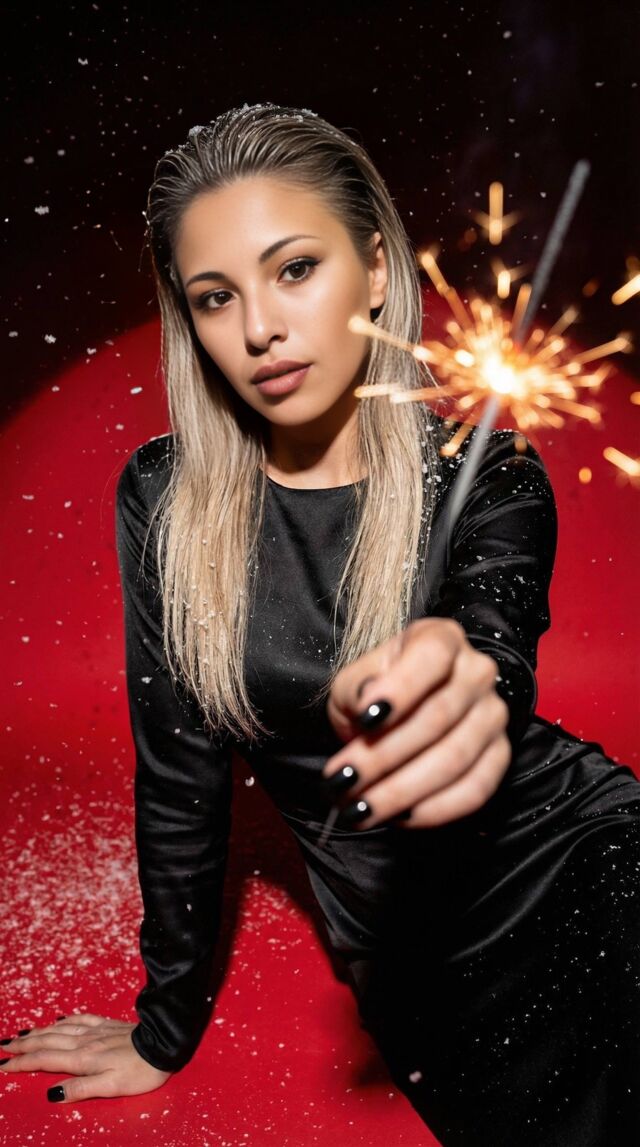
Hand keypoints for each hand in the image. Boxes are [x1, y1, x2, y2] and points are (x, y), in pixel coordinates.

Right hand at [0, 1013, 170, 1102]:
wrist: (165, 1044)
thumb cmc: (140, 1071)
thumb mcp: (110, 1087)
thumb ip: (81, 1088)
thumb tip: (52, 1093)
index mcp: (82, 1059)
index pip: (44, 1061)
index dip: (21, 1063)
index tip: (2, 1064)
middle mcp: (85, 1042)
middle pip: (47, 1042)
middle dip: (23, 1045)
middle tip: (2, 1046)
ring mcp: (96, 1031)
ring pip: (60, 1029)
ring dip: (38, 1032)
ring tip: (21, 1034)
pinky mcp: (108, 1024)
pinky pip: (81, 1019)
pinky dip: (66, 1019)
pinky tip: (59, 1019)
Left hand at [323, 618, 510, 828]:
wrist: (405, 711)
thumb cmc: (376, 691)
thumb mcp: (354, 681)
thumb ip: (356, 689)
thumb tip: (366, 704)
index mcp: (442, 638)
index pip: (431, 657)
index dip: (400, 689)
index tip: (365, 719)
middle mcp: (477, 672)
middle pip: (437, 717)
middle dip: (384, 756)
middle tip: (343, 781)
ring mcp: (493, 714)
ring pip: (455, 758)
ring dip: (402, 790)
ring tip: (360, 808)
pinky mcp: (500, 754)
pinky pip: (476, 789)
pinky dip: (434, 809)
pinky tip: (399, 817)